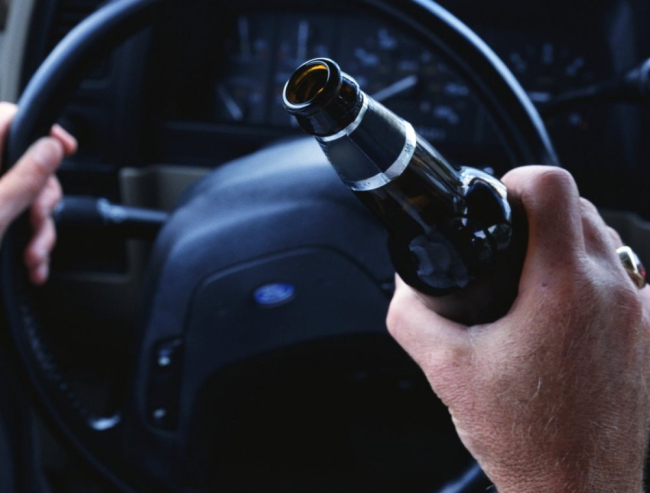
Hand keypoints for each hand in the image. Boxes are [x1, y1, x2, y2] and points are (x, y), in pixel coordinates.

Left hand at [0, 103, 76, 284]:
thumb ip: (25, 177)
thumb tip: (51, 146)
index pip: (7, 121)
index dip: (40, 132)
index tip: (66, 148)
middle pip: (26, 166)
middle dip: (42, 200)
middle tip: (40, 220)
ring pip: (27, 198)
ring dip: (39, 231)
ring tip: (33, 256)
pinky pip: (19, 221)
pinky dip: (29, 243)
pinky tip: (31, 264)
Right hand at [387, 166, 649, 491]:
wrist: (577, 489)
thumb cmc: (524, 439)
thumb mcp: (445, 370)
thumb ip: (411, 316)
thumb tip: (403, 287)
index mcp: (560, 289)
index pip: (553, 185)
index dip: (517, 178)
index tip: (498, 199)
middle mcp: (610, 291)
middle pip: (578, 205)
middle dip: (536, 212)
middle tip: (505, 242)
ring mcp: (639, 311)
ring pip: (604, 236)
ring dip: (565, 239)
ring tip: (531, 274)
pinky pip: (625, 273)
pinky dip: (592, 271)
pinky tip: (564, 304)